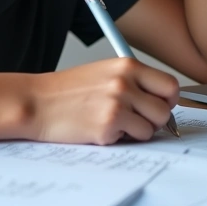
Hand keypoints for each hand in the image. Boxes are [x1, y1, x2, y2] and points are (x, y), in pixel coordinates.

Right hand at [28, 58, 179, 144]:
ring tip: (115, 124)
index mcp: (127, 65)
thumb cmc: (67, 91)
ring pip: (152, 127)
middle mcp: (125, 82)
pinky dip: (121, 138)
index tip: (160, 106)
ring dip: (137, 131)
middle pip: (165, 109)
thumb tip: (162, 100)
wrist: (36, 102)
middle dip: (155, 120)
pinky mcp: (108, 125)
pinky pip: (133, 139)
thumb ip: (132, 81)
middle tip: (137, 120)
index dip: (168, 100)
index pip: (170, 84)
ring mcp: (117, 104)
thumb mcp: (103, 72)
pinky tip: (100, 128)